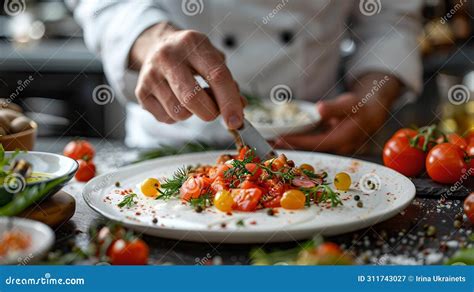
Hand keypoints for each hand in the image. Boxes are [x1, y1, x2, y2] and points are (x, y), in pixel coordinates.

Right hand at [129, 22, 243, 128]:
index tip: (236, 121)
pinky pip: (166, 119)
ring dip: (192, 113)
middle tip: (214, 110)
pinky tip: (175, 100)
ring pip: (180, 113)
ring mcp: (151, 74)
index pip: (216, 76)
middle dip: (210, 113)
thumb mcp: (213, 59)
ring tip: (191, 97)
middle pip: (193, 98)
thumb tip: (239, 109)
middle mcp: (168, 56)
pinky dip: (176, 116)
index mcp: (192, 43)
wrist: (157, 47)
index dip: (229, 102)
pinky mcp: (141, 92)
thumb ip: (228, 83)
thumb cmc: (192, 57)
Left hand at [274, 74, 401, 154]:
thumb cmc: (360, 106)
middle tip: (266, 146)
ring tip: (269, 144)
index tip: (278, 140)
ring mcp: (332, 149)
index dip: (296, 142)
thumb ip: (334, 108)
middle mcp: (337, 148)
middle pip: (308, 150)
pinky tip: (282, 141)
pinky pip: (310, 146)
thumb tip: (320, 109)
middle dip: (287, 148)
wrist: (372, 112)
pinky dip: (297, 144)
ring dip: (290, 147)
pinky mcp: (328, 146)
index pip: (314, 143)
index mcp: (342, 139)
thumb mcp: (349, 104)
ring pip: (308, 150)